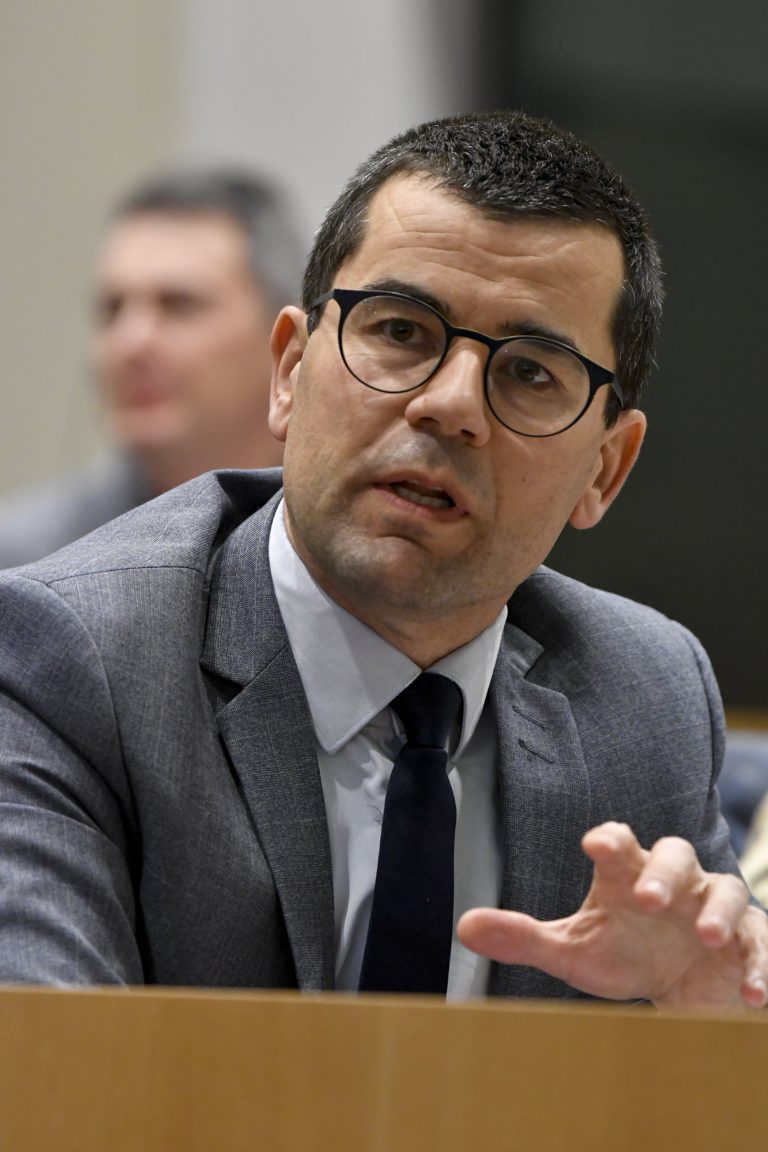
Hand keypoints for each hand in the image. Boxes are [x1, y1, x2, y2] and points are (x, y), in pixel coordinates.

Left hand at [458, 821, 767, 1009]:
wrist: (684, 988)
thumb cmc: (626, 953)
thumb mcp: (574, 950)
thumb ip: (524, 937)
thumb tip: (463, 926)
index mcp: (628, 875)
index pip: (620, 843)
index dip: (610, 839)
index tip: (594, 842)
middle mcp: (675, 882)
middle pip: (676, 854)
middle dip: (664, 872)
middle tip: (649, 896)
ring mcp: (715, 908)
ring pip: (725, 890)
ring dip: (718, 910)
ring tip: (705, 936)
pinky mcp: (749, 941)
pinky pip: (760, 942)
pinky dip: (761, 964)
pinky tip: (753, 993)